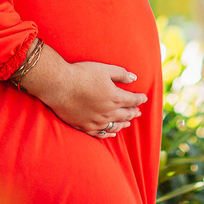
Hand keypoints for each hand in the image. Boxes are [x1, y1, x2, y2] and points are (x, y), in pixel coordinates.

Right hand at [18, 44, 147, 138]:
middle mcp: (108, 112)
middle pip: (125, 114)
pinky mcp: (85, 126)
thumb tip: (134, 78)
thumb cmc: (82, 74)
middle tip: (138, 112)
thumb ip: (121, 74)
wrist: (60, 86)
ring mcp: (97, 121)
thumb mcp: (104, 69)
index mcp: (115, 97)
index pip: (132, 100)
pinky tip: (112, 134)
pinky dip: (109, 134)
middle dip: (133, 112)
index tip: (144, 98)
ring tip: (128, 123)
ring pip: (115, 125)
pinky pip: (101, 134)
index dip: (140, 99)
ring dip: (123, 124)